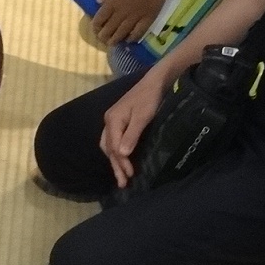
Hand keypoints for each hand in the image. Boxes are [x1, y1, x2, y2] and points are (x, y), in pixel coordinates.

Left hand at [92, 0, 173, 46]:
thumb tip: (99, 2)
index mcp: (111, 3)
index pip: (99, 19)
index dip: (96, 26)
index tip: (95, 29)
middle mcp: (121, 13)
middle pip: (109, 29)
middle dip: (104, 36)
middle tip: (102, 39)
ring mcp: (135, 17)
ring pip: (122, 33)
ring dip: (116, 39)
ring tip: (112, 43)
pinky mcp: (147, 18)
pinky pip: (138, 32)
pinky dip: (132, 37)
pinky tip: (129, 39)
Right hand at [99, 74, 168, 188]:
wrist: (156, 81)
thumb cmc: (150, 97)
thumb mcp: (142, 116)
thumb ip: (132, 135)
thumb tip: (122, 154)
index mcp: (113, 120)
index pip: (114, 147)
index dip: (121, 163)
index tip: (130, 175)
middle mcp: (110, 121)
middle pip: (108, 148)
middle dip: (115, 166)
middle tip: (123, 183)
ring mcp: (114, 120)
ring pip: (109, 144)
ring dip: (115, 160)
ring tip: (122, 175)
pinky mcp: (121, 119)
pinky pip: (114, 139)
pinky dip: (117, 152)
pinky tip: (123, 158)